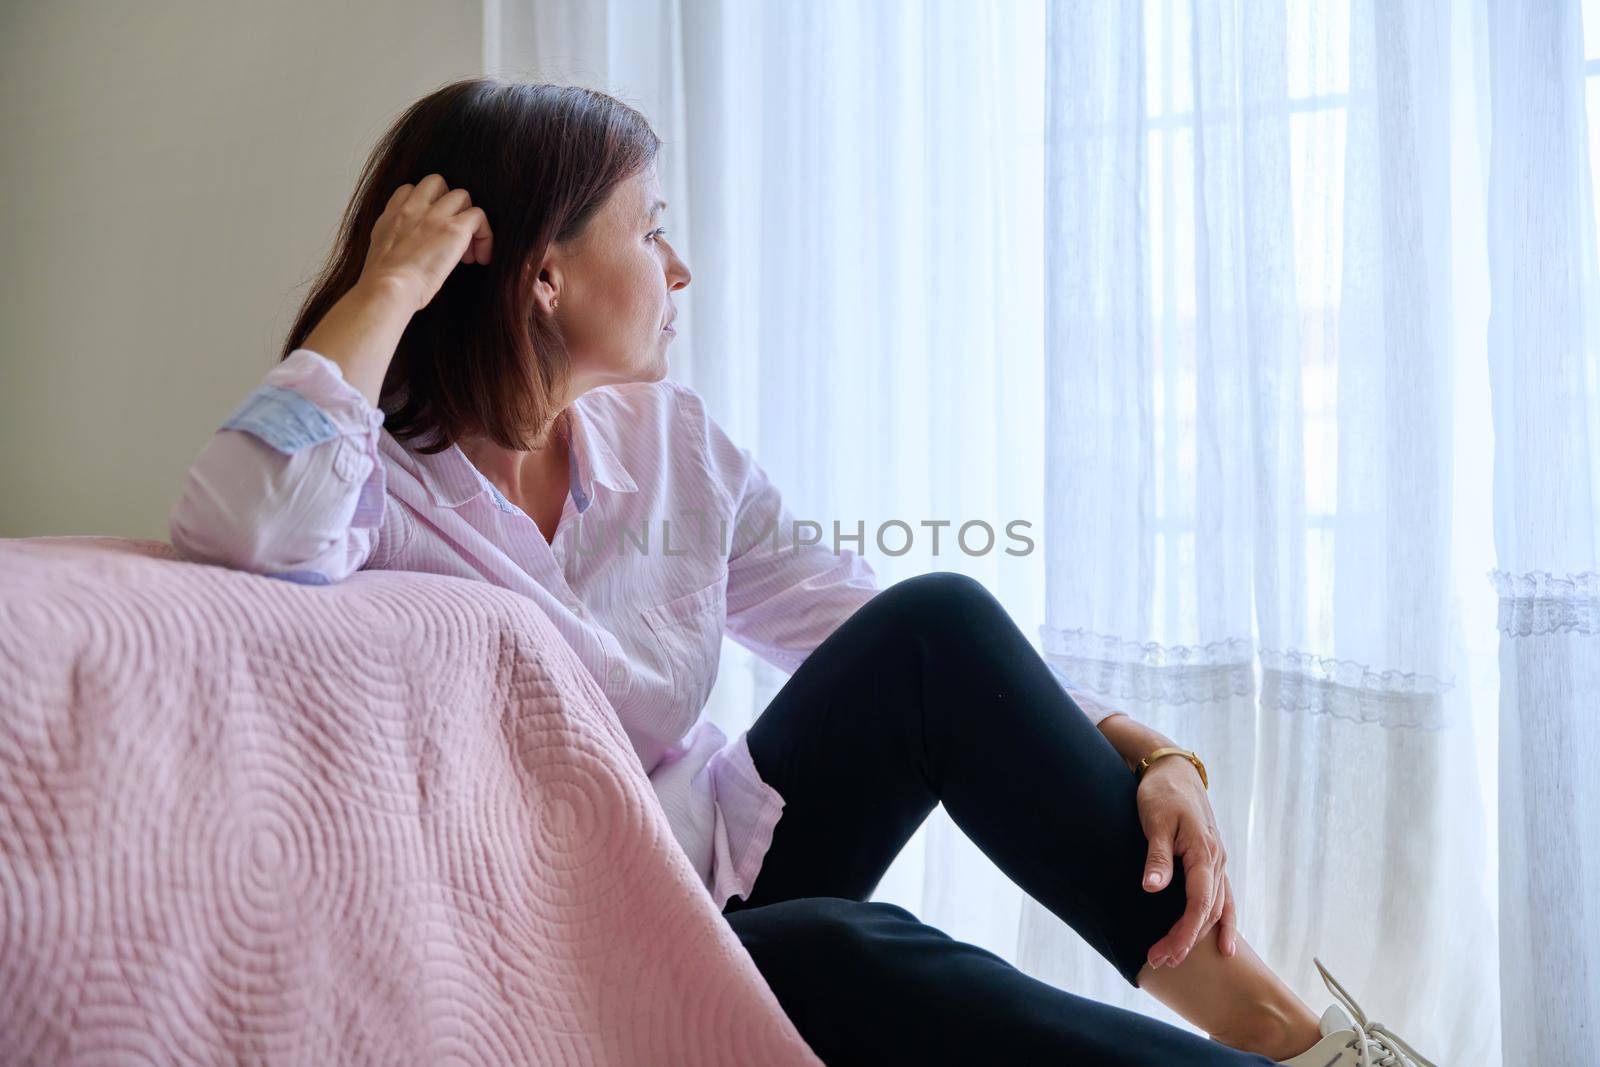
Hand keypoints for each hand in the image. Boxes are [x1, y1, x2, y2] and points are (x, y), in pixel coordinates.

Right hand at [359, 173, 493, 312]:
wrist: (388, 288)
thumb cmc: (383, 285)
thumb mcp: (380, 256)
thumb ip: (395, 245)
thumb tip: (409, 258)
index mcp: (391, 215)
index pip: (409, 190)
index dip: (425, 207)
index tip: (430, 233)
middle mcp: (412, 208)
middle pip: (435, 182)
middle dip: (447, 204)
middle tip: (450, 235)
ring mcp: (434, 215)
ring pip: (461, 196)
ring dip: (467, 218)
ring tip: (467, 251)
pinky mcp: (454, 228)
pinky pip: (479, 216)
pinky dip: (485, 235)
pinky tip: (481, 257)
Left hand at [1136, 756, 1237, 968]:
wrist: (1174, 771)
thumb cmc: (1162, 794)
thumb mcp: (1155, 821)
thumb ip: (1157, 857)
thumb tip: (1153, 889)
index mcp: (1204, 853)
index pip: (1199, 904)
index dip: (1184, 932)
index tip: (1165, 953)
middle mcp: (1217, 861)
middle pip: (1208, 912)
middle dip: (1186, 940)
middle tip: (1160, 961)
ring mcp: (1217, 861)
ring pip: (1218, 908)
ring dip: (1201, 935)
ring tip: (1180, 958)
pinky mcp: (1211, 861)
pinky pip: (1222, 897)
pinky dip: (1223, 921)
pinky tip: (1223, 943)